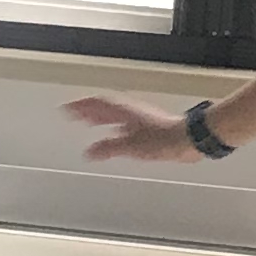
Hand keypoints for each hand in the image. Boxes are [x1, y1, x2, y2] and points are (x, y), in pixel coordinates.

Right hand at [66, 94, 201, 163]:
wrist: (189, 139)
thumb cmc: (164, 139)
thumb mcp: (131, 147)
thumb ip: (108, 148)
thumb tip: (90, 152)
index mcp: (124, 111)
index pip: (96, 104)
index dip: (80, 106)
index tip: (66, 109)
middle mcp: (131, 110)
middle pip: (104, 106)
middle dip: (87, 110)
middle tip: (73, 114)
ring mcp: (140, 117)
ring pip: (114, 113)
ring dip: (99, 116)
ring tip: (88, 122)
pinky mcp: (148, 126)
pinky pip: (123, 122)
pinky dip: (112, 125)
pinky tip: (113, 134)